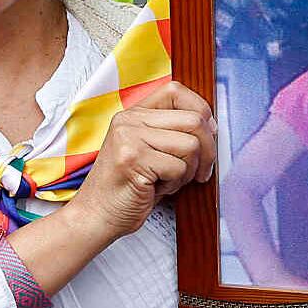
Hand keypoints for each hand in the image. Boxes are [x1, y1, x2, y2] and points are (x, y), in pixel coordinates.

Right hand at [71, 82, 216, 239]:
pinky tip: (157, 188)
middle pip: (194, 120)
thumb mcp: (149, 151)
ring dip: (189, 170)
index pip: (177, 91)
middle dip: (208, 150)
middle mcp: (130, 120)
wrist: (96, 216)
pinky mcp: (133, 159)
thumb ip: (172, 132)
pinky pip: (179, 167)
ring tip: (170, 180)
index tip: (207, 134)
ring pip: (191, 145)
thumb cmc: (128, 188)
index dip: (201, 111)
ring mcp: (129, 137)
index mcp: (134, 114)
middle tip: (200, 170)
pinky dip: (176, 184)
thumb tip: (211, 124)